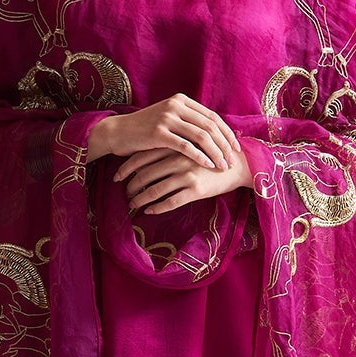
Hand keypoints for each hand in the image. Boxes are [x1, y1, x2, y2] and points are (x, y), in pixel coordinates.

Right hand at [86, 92, 241, 173]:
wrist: (118, 132)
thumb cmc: (145, 130)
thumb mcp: (168, 120)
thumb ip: (188, 122)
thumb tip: (214, 135)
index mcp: (182, 100)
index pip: (213, 117)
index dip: (227, 133)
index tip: (236, 147)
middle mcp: (176, 105)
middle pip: (210, 126)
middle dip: (225, 145)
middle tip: (233, 159)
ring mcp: (167, 118)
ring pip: (201, 136)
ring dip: (215, 153)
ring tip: (223, 166)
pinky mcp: (159, 132)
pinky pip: (186, 146)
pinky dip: (200, 157)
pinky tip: (208, 166)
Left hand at [113, 143, 251, 215]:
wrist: (238, 165)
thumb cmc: (212, 155)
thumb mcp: (190, 145)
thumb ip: (171, 147)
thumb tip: (148, 157)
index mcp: (175, 145)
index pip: (142, 156)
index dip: (127, 167)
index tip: (117, 176)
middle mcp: (178, 158)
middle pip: (145, 174)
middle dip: (130, 185)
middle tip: (123, 193)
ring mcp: (187, 174)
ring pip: (155, 189)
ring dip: (140, 198)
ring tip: (132, 204)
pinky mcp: (196, 189)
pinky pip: (171, 201)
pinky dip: (157, 207)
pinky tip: (148, 211)